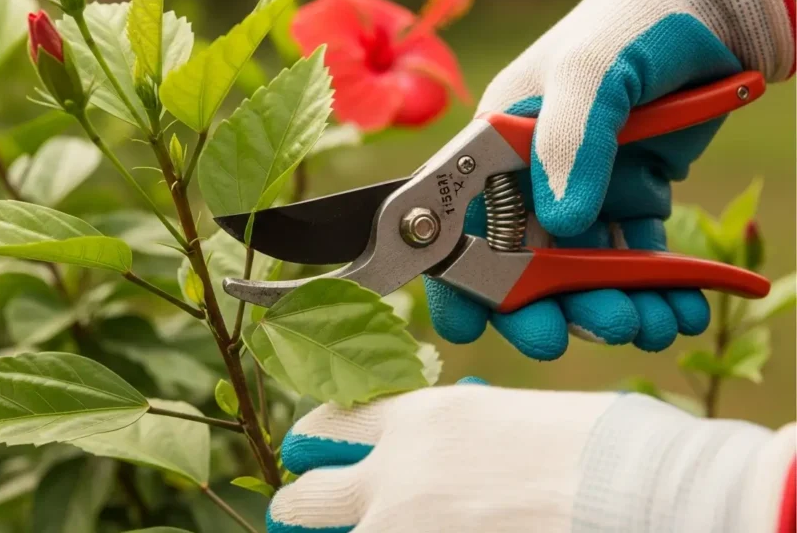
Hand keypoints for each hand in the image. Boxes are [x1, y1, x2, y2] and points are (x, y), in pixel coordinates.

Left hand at [267, 381, 791, 532]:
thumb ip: (446, 438)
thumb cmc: (597, 447)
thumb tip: (424, 455)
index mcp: (419, 419)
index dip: (312, 441)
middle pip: (306, 496)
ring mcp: (403, 528)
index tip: (306, 451)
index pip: (328, 425)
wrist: (640, 489)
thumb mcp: (506, 419)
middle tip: (299, 509)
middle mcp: (396, 475)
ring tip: (339, 530)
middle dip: (301, 503)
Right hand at [426, 0, 794, 359]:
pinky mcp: (629, 201)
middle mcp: (529, 179)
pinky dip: (658, 292)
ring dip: (608, 307)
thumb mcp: (592, 70)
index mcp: (494, 148)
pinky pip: (634, 260)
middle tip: (575, 334)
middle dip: (544, 308)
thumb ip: (569, 142)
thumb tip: (562, 222)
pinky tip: (680, 310)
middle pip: (520, 264)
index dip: (455, 279)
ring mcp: (580, 193)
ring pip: (580, 272)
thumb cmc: (633, 26)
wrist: (715, 16)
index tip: (468, 329)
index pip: (459, 223)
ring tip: (647, 322)